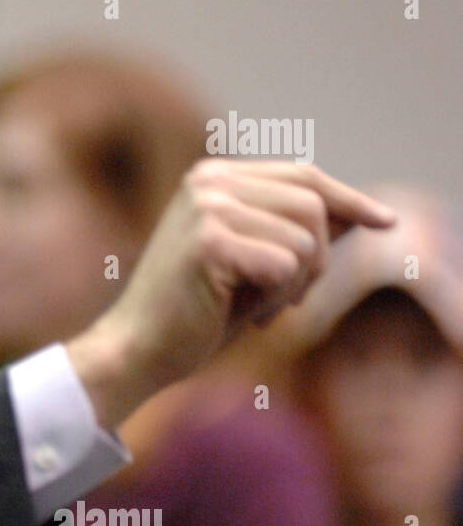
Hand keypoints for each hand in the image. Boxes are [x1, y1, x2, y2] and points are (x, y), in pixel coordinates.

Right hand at [66, 159, 395, 427]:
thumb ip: (294, 232)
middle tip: (286, 300)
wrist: (139, 349)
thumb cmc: (196, 312)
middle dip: (315, 260)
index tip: (386, 221)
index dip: (348, 200)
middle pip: (312, 204)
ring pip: (305, 238)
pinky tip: (242, 313)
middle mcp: (208, 180)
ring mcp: (207, 207)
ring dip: (295, 285)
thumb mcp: (254, 264)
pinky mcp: (210, 241)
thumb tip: (357, 211)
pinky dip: (275, 300)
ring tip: (257, 307)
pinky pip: (286, 266)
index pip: (303, 175)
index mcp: (213, 177)